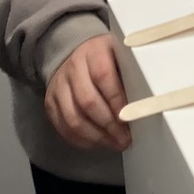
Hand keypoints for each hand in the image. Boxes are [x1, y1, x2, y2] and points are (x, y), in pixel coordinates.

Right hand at [45, 33, 130, 151]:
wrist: (73, 50)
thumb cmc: (105, 56)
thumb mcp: (119, 54)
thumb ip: (128, 73)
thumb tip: (143, 103)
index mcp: (93, 51)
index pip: (103, 76)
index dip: (116, 100)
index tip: (130, 118)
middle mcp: (73, 68)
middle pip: (87, 102)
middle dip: (108, 125)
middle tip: (124, 139)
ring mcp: (58, 86)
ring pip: (73, 119)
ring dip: (95, 137)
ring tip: (113, 144)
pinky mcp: (50, 102)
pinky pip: (62, 127)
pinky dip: (81, 140)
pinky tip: (97, 143)